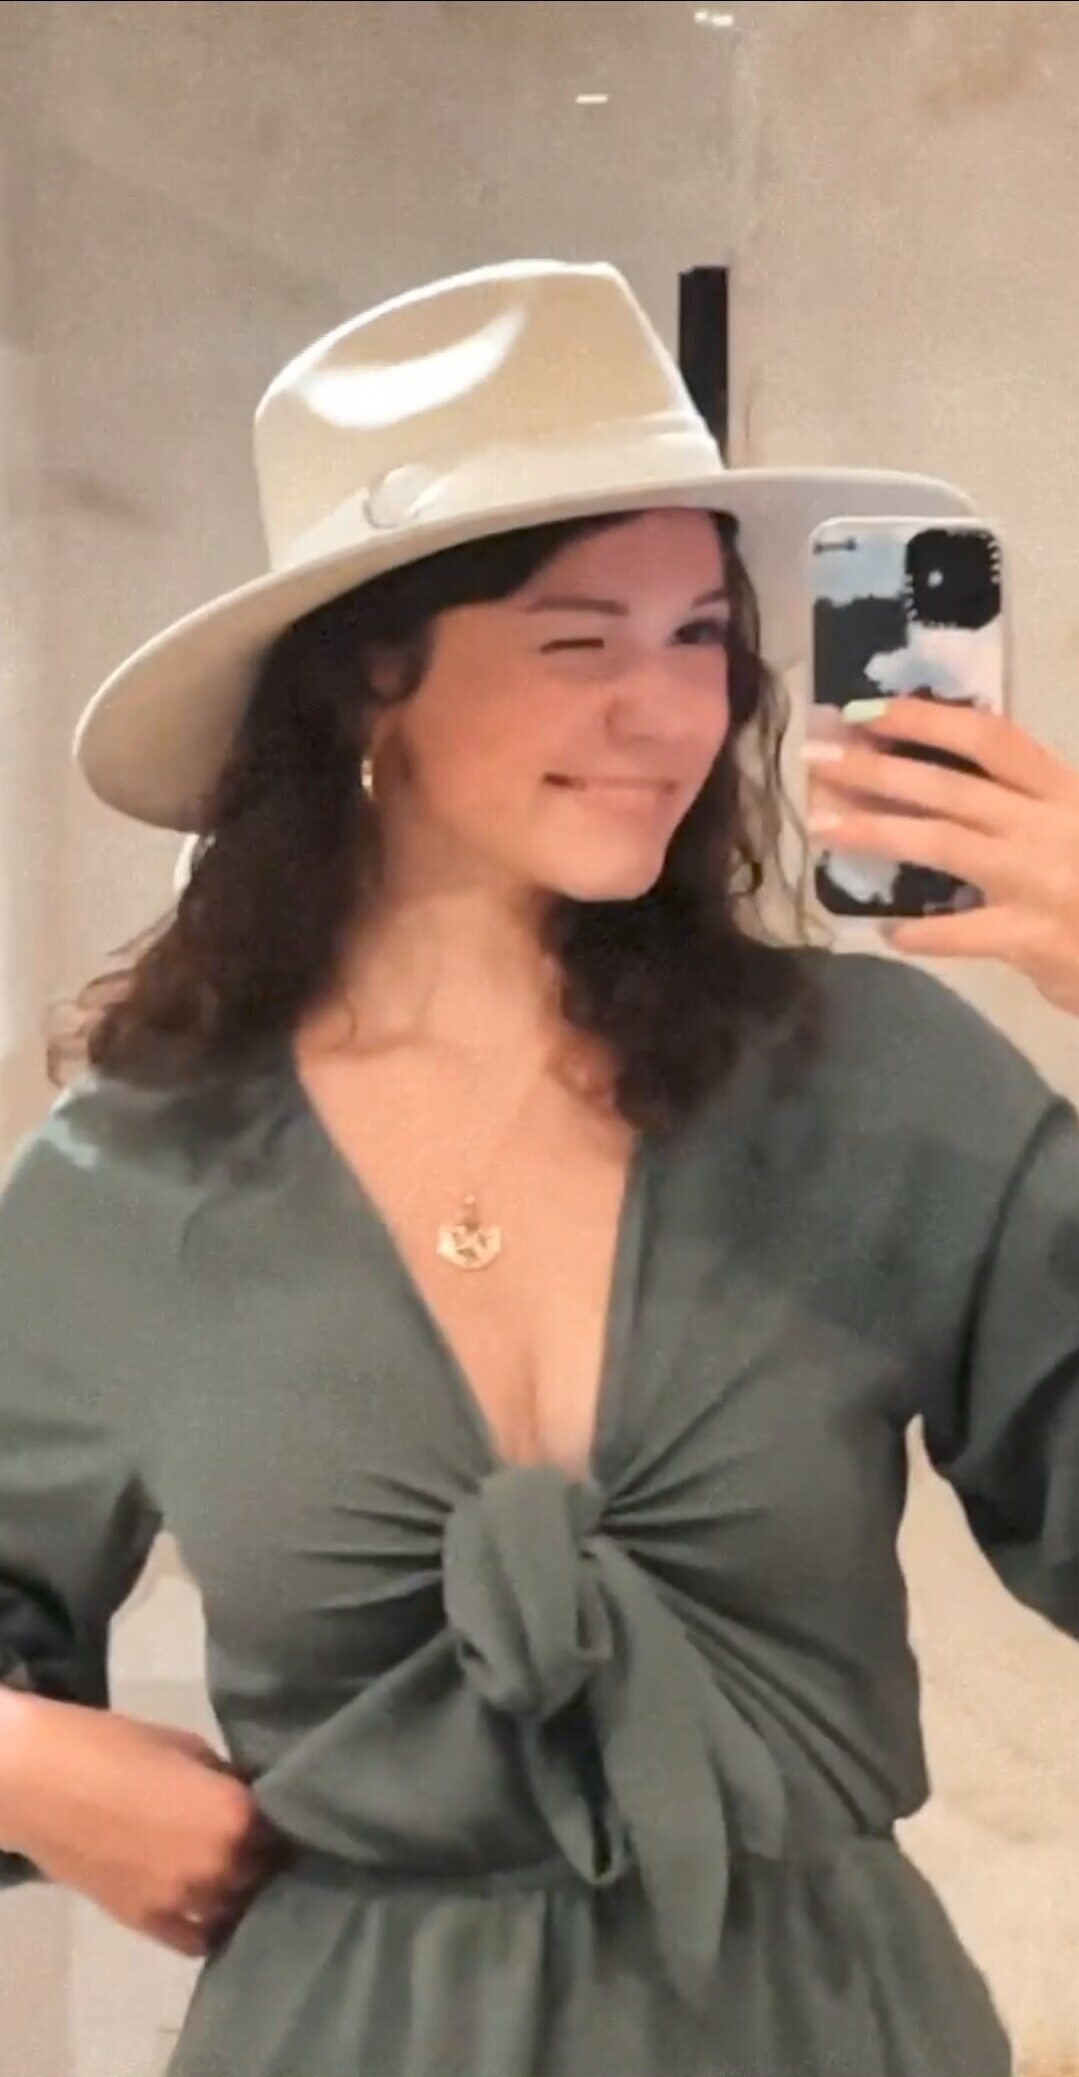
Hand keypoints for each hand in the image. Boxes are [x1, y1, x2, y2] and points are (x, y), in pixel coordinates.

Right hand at [3, 1697, 287, 1955]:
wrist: (46, 1783)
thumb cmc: (117, 1748)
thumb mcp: (188, 1746)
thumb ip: (225, 1780)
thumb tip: (248, 1796)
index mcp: (237, 1815)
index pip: (284, 1832)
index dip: (281, 1824)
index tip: (279, 1817)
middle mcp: (221, 1866)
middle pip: (264, 1874)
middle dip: (263, 1859)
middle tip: (257, 1844)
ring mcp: (184, 1901)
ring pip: (236, 1910)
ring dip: (240, 1894)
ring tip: (234, 1875)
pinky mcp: (148, 1923)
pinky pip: (197, 1940)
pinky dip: (210, 1927)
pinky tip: (211, 1910)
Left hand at [803, 697, 1078, 1015]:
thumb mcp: (1075, 825)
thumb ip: (1025, 807)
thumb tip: (933, 788)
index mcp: (1064, 790)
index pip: (989, 737)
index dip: (925, 718)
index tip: (865, 710)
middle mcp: (1051, 824)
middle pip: (949, 786)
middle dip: (874, 769)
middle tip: (815, 760)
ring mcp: (1041, 881)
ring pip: (943, 844)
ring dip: (876, 831)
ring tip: (821, 825)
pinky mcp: (1035, 938)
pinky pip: (962, 933)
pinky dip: (922, 932)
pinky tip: (887, 930)